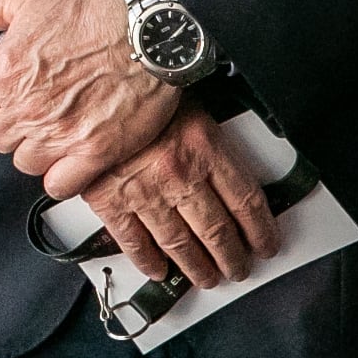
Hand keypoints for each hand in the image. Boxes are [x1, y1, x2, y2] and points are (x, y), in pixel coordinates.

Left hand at [0, 0, 174, 197]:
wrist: (152, 28)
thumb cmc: (93, 7)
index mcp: (6, 72)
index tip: (0, 97)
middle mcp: (28, 108)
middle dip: (10, 124)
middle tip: (33, 108)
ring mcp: (61, 133)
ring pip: (25, 162)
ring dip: (35, 149)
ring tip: (54, 128)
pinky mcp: (96, 152)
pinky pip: (59, 185)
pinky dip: (61, 176)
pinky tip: (71, 156)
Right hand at [78, 104, 279, 289]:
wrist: (92, 80)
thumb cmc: (140, 88)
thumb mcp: (190, 105)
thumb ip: (212, 143)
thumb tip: (231, 177)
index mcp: (205, 147)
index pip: (246, 202)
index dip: (260, 231)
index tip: (265, 245)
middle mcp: (179, 174)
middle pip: (217, 231)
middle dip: (231, 257)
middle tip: (237, 268)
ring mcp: (143, 190)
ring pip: (180, 243)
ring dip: (196, 267)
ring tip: (206, 277)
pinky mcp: (109, 199)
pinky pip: (133, 241)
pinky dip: (147, 260)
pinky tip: (157, 268)